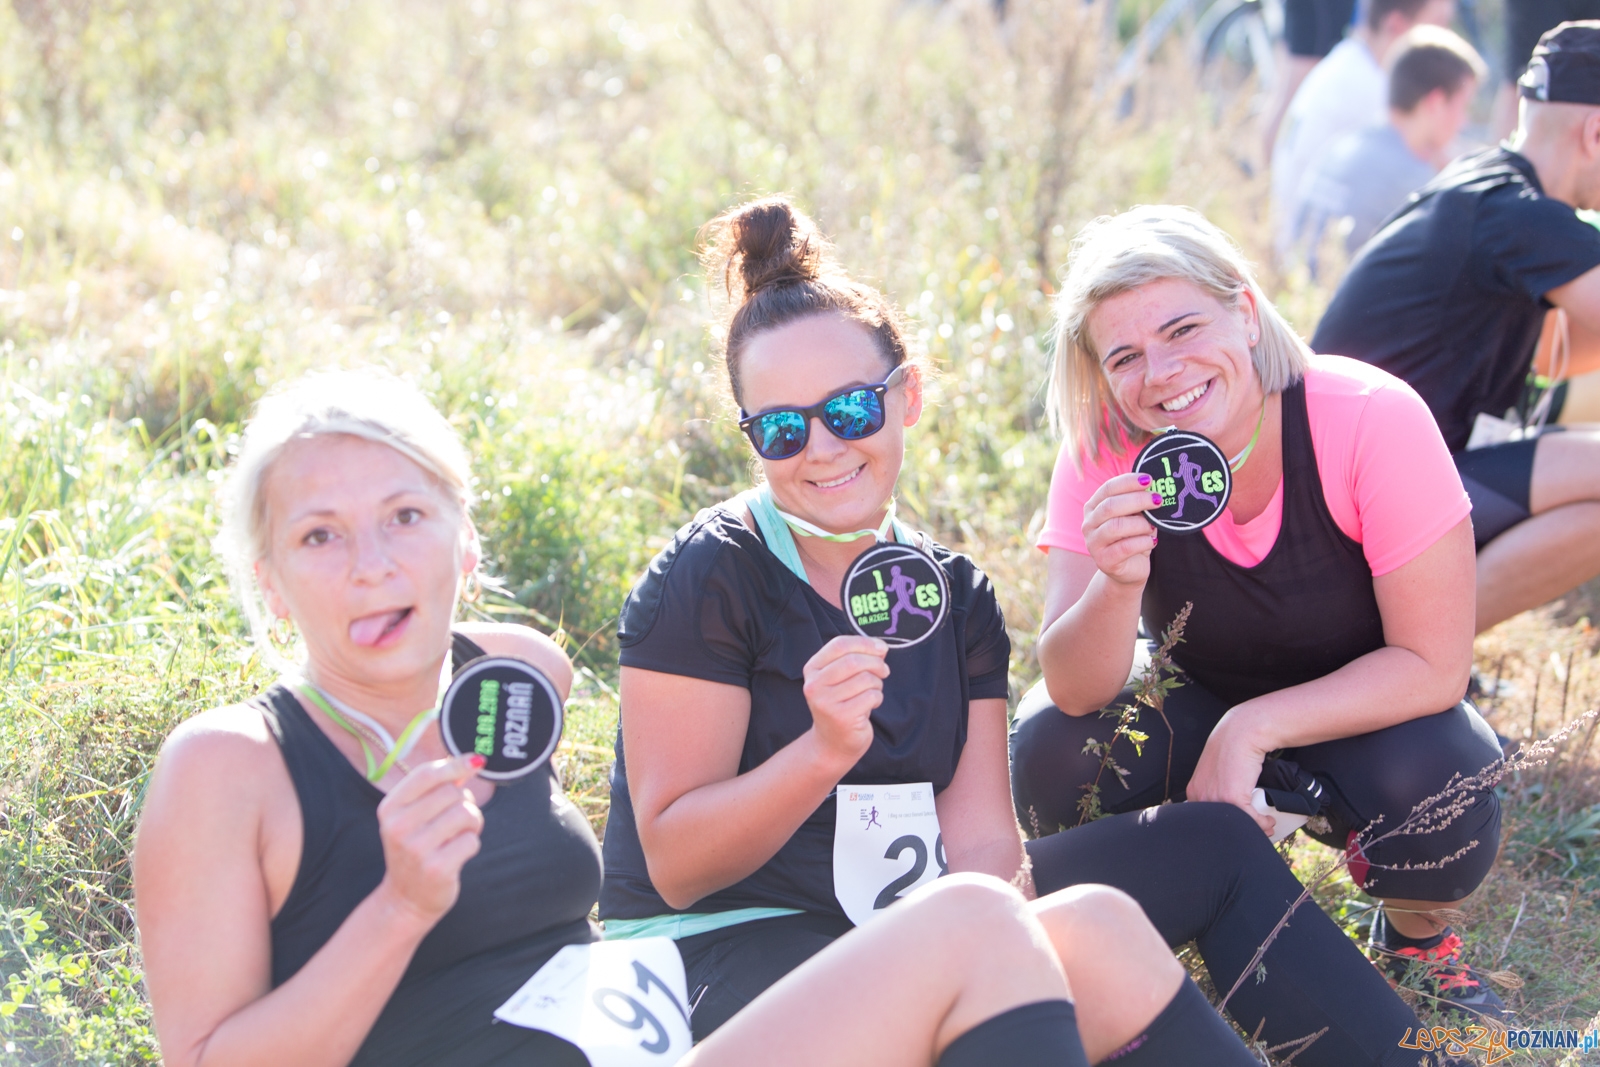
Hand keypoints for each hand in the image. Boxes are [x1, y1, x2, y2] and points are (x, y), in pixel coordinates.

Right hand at [375, 754, 485, 920]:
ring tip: (460, 835)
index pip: (427, 773)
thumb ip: (439, 787)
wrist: (407, 898)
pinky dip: (471, 845)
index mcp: (390, 808)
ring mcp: (416, 849)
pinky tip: (457, 855)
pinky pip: (471, 841)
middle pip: (452, 792)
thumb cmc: (418, 848)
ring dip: (472, 823)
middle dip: (466, 802)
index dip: (456, 764)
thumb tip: (472, 762)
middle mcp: (398, 827)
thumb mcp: (415, 816)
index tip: (475, 762)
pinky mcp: (436, 869)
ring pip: (466, 814)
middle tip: (459, 820)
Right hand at [802, 635, 888, 765]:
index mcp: (812, 669)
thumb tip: (881, 647)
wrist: (832, 743)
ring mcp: (826, 702)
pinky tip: (870, 705)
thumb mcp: (841, 678)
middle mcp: (814, 685)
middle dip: (876, 663)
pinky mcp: (841, 717)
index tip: (881, 648)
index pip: (839, 644)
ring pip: (865, 679)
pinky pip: (871, 696)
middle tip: (884, 671)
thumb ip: (857, 658)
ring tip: (872, 692)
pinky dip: (877, 698)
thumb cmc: (842, 704)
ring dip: (877, 684)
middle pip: (853, 661)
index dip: (864, 643)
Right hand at [1082, 473, 1161, 586]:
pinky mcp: (1104, 561)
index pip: (1108, 488)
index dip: (1128, 482)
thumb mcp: (1135, 516)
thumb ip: (1139, 503)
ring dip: (1140, 524)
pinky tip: (1152, 542)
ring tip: (1152, 527)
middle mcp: (1089, 524)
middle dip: (1137, 500)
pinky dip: (1142, 542)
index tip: (1149, 480)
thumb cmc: (1133, 537)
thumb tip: (1155, 487)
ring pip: (1116, 527)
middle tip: (1157, 500)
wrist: (1129, 569)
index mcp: (1094, 507)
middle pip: (1110, 506)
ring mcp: (1093, 543)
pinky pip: (1124, 548)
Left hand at [1184, 714, 1274, 834]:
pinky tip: (1269, 821)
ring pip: (1237, 824)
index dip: (1227, 826)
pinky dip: (1263, 823)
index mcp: (1195, 792)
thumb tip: (1229, 806)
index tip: (1241, 827)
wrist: (1241, 733)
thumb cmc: (1231, 749)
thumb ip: (1216, 789)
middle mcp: (1201, 797)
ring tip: (1265, 826)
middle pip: (1221, 825)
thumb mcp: (1216, 772)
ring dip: (1255, 827)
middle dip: (1241, 830)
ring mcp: (1215, 798)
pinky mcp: (1232, 797)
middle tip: (1256, 830)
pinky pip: (1251, 819)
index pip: (1209, 819)